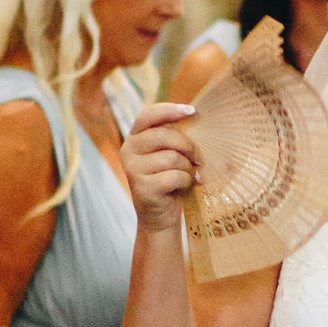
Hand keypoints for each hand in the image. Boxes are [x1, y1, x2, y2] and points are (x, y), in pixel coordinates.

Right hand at [122, 99, 199, 231]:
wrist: (160, 216)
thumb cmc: (169, 180)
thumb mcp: (169, 153)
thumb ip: (174, 137)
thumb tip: (195, 118)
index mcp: (135, 137)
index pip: (148, 115)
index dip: (169, 110)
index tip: (191, 111)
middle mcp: (128, 150)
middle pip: (164, 136)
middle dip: (188, 146)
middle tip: (199, 158)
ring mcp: (133, 169)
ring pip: (172, 157)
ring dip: (188, 167)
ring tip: (190, 175)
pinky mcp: (142, 187)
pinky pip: (174, 176)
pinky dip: (186, 181)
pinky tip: (184, 186)